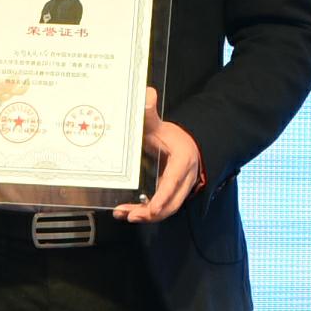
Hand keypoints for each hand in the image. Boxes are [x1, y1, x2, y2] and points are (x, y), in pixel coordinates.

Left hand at [120, 99, 205, 226]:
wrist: (185, 144)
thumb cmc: (171, 136)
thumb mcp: (159, 125)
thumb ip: (150, 113)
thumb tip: (146, 94)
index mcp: (184, 160)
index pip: (173, 182)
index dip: (162, 198)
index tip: (151, 209)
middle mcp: (186, 178)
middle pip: (171, 203)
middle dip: (151, 213)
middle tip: (130, 215)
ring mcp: (181, 189)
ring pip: (167, 208)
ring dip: (146, 215)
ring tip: (124, 215)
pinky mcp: (172, 195)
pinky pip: (162, 207)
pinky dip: (146, 212)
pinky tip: (129, 212)